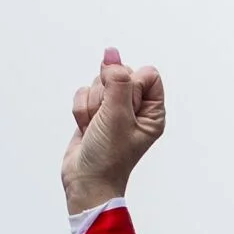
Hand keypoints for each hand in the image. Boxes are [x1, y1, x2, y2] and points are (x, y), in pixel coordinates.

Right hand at [63, 46, 166, 211]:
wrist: (85, 181)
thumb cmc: (108, 157)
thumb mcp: (117, 114)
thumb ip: (117, 79)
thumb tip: (111, 52)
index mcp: (153, 111)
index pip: (147, 73)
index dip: (131, 84)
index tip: (124, 108)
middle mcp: (136, 108)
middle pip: (120, 73)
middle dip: (106, 95)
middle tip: (107, 120)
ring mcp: (114, 109)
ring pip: (99, 82)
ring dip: (92, 105)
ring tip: (96, 128)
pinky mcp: (94, 111)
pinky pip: (84, 92)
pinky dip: (81, 111)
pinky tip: (86, 129)